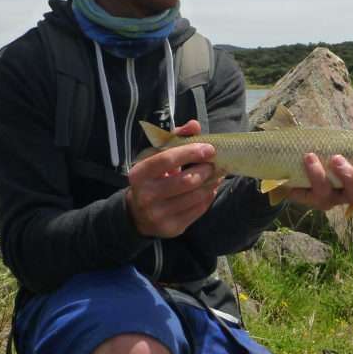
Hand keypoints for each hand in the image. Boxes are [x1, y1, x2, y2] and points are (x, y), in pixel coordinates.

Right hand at [125, 120, 222, 237]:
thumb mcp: (156, 158)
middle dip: (204, 170)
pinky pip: (198, 210)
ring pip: (195, 197)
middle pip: (185, 181)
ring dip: (210, 184)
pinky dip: (208, 197)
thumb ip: (175, 139)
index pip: (167, 160)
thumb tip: (195, 125)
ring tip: (215, 175)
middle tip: (214, 164)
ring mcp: (158, 215)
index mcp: (139, 174)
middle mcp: (145, 196)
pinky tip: (209, 189)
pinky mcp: (171, 228)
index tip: (209, 148)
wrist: (137, 215)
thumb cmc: (152, 179)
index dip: (190, 152)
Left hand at [284, 154, 352, 211]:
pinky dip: (312, 173)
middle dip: (349, 178)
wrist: (302, 156)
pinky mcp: (313, 199)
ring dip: (324, 175)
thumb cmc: (333, 148)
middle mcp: (349, 194)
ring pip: (332, 196)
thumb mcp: (349, 144)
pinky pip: (315, 192)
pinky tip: (308, 158)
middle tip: (337, 158)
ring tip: (315, 156)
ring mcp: (331, 199)